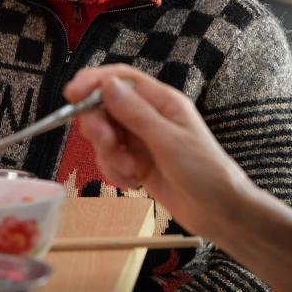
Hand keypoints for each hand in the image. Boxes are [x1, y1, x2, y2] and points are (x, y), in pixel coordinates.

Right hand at [65, 64, 253, 234]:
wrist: (220, 213)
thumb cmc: (204, 172)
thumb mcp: (168, 141)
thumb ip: (135, 113)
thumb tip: (106, 84)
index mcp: (162, 101)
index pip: (120, 79)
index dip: (93, 82)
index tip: (71, 94)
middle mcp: (149, 116)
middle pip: (106, 108)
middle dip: (100, 127)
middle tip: (106, 143)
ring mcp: (142, 140)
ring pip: (105, 136)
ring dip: (110, 155)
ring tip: (131, 170)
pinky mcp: (137, 162)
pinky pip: (111, 160)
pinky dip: (116, 171)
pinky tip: (134, 183)